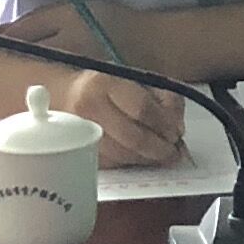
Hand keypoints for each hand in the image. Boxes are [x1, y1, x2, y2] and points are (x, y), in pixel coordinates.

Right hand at [64, 71, 185, 164]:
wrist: (65, 95)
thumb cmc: (107, 87)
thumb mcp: (136, 79)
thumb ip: (164, 97)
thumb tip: (177, 127)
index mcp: (104, 83)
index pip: (142, 108)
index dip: (164, 124)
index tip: (177, 132)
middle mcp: (89, 107)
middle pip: (133, 137)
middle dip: (159, 148)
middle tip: (174, 152)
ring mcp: (80, 133)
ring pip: (123, 155)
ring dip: (147, 159)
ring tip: (162, 156)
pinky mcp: (78, 151)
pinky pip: (112, 164)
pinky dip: (132, 163)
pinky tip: (142, 159)